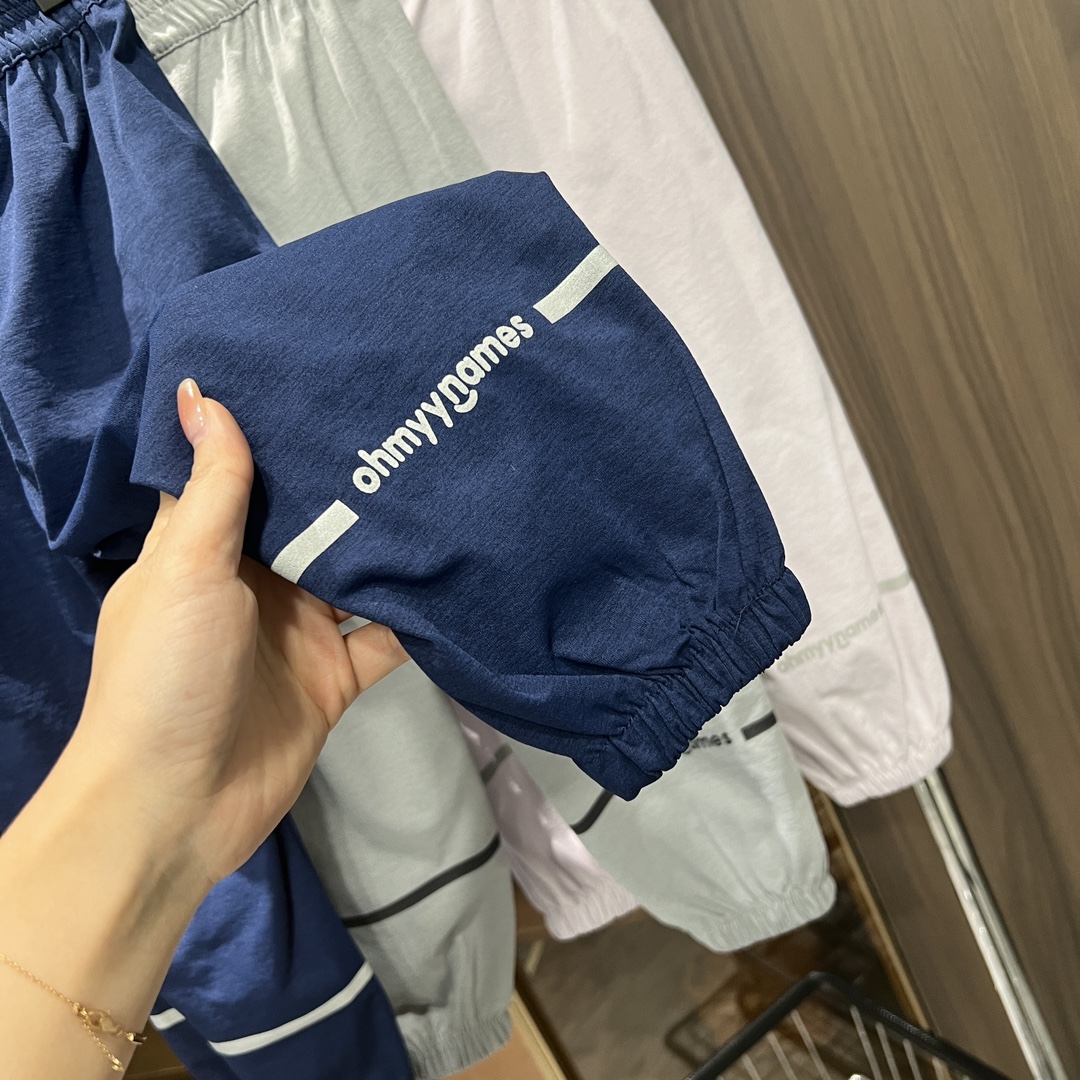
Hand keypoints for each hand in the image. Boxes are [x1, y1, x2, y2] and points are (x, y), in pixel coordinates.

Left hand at [73, 379, 407, 886]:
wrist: (178, 806)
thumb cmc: (167, 673)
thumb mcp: (186, 568)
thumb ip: (213, 487)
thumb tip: (200, 392)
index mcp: (203, 551)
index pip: (238, 477)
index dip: (271, 432)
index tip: (321, 376)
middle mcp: (254, 583)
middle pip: (309, 522)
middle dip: (348, 483)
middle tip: (406, 422)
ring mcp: (298, 631)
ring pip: (354, 573)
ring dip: (390, 544)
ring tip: (445, 482)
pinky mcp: (337, 675)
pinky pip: (387, 636)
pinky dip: (417, 615)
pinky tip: (460, 574)